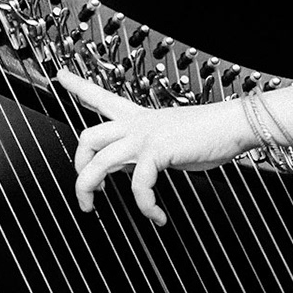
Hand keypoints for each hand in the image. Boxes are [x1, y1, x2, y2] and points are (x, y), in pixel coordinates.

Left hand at [56, 69, 252, 223]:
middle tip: (86, 188)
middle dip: (77, 164)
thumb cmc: (209, 134)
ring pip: (99, 161)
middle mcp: (136, 124)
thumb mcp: (168, 142)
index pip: (101, 96)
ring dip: (88, 189)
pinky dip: (144, 205)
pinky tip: (156, 216)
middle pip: (87, 136)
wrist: (231, 126)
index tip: (60, 76)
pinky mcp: (157, 151)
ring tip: (93, 208)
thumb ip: (144, 153)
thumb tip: (127, 170)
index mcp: (138, 117)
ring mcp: (144, 136)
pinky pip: (138, 184)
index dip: (78, 86)